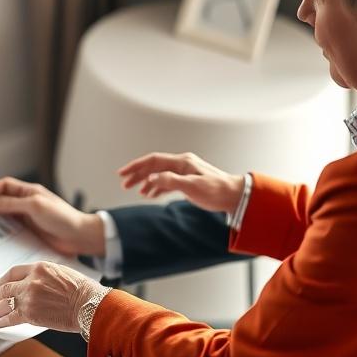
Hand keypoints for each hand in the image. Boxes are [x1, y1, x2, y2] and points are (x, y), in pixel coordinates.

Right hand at [0, 177, 104, 256]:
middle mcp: (26, 202)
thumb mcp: (35, 206)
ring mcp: (27, 217)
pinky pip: (10, 228)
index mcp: (28, 191)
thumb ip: (11, 204)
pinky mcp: (29, 230)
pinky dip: (2, 231)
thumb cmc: (63, 218)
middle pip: (1, 199)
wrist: (79, 236)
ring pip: (4, 215)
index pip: (3, 185)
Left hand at [0, 261, 103, 330]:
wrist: (89, 303)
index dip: (3, 280)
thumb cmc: (82, 290)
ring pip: (3, 302)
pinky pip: (10, 318)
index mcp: (39, 268)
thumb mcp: (61, 273)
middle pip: (4, 288)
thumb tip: (35, 285)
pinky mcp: (30, 314)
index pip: (14, 272)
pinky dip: (1, 321)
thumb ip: (44, 277)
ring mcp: (29, 297)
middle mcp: (30, 281)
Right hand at [118, 152, 244, 213]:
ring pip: (160, 174)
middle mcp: (182, 164)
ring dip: (147, 181)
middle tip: (124, 184)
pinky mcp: (188, 181)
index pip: (153, 160)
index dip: (136, 166)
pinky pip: (167, 181)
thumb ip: (171, 181)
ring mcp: (185, 172)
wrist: (234, 195)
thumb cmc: (217, 190)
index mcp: (182, 162)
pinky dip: (157, 187)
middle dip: (138, 174)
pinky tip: (150, 195)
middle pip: (154, 166)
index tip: (122, 173)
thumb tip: (151, 179)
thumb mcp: (193, 186)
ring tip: (136, 191)